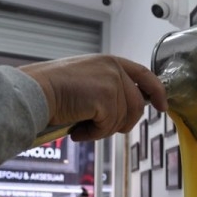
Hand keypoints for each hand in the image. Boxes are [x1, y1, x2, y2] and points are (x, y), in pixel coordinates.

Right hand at [19, 54, 167, 140]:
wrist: (35, 92)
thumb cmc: (51, 91)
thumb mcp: (85, 81)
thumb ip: (106, 88)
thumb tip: (123, 111)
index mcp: (110, 62)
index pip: (144, 74)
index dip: (157, 92)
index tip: (162, 107)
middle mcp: (114, 68)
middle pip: (137, 106)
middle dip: (122, 124)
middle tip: (99, 129)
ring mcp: (112, 82)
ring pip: (123, 119)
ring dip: (102, 130)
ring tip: (81, 127)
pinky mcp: (106, 98)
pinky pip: (109, 127)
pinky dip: (93, 134)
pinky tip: (77, 130)